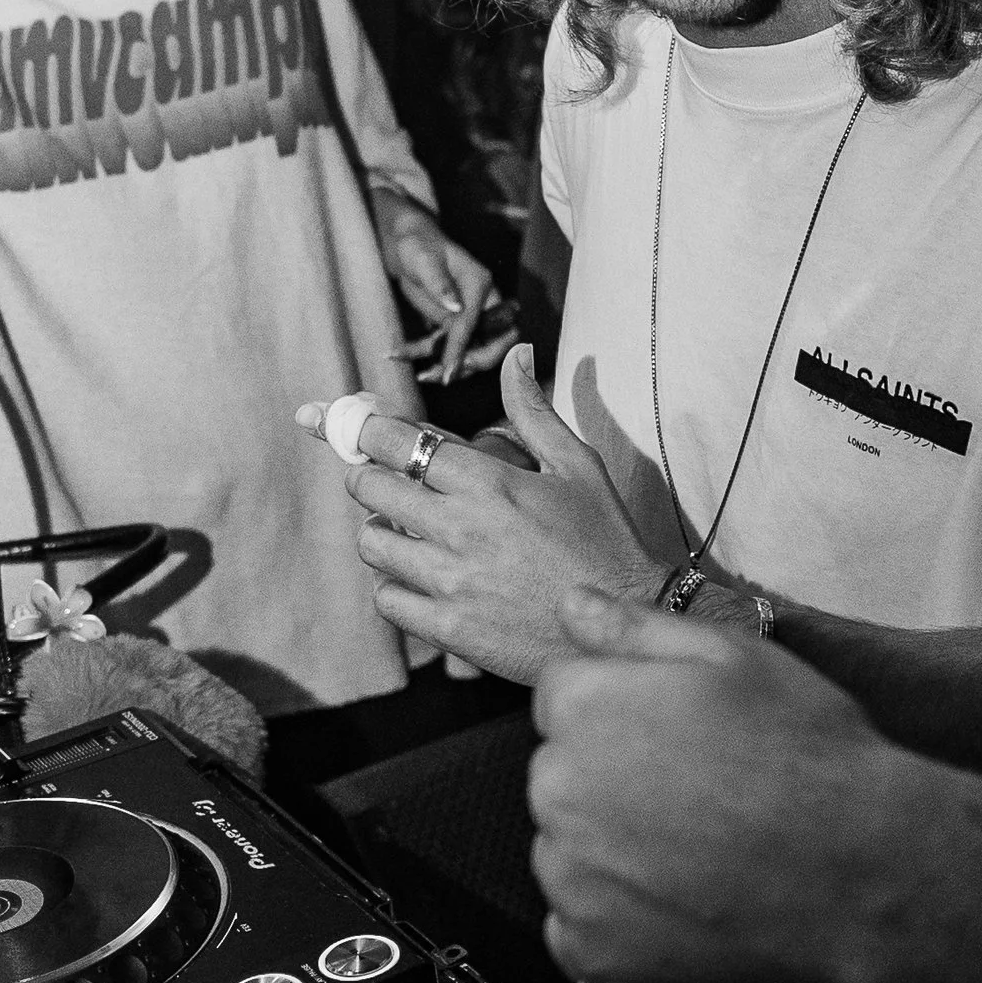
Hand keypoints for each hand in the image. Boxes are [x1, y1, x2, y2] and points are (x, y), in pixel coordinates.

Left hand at [297, 346, 670, 681]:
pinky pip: (386, 599)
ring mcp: (451, 582)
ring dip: (382, 531)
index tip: (355, 426)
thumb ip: (532, 409)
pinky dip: (395, 585)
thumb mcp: (577, 465)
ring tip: (411, 532)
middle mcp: (460, 528)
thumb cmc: (605, 538)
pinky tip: (424, 578)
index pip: (393, 440)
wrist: (626, 621)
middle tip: (392, 482)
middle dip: (371, 476)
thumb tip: (516, 353)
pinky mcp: (450, 629)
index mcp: (488, 481)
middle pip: (368, 486)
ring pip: (371, 543)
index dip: (364, 428)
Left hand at [369, 188, 494, 382]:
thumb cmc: (415, 243)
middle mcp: (481, 301)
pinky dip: (429, 356)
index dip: (463, 349)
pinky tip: (402, 355)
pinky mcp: (453, 322)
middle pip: (492, 344)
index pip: (475, 324)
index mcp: (480, 283)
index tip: (449, 373)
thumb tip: (457, 309)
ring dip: (447, 365)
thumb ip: (439, 283)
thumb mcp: (423, 259)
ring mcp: (468, 314)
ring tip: (420, 373)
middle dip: (468, 363)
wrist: (405, 242)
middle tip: (442, 376)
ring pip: (470, 351)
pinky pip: (449, 347)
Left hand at [529, 585, 898, 982]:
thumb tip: (568, 605)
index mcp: (583, 709)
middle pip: (563, 774)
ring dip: (611, 850)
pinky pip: (578, 928)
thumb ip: (637, 629)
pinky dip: (617, 922)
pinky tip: (682, 906)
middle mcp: (555, 792)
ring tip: (699, 854)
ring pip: (569, 851)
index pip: (564, 695)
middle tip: (700, 793)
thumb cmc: (803, 749)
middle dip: (612, 776)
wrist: (856, 871)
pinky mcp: (590, 953)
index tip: (683, 730)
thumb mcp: (734, 657)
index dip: (625, 705)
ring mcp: (568, 881)